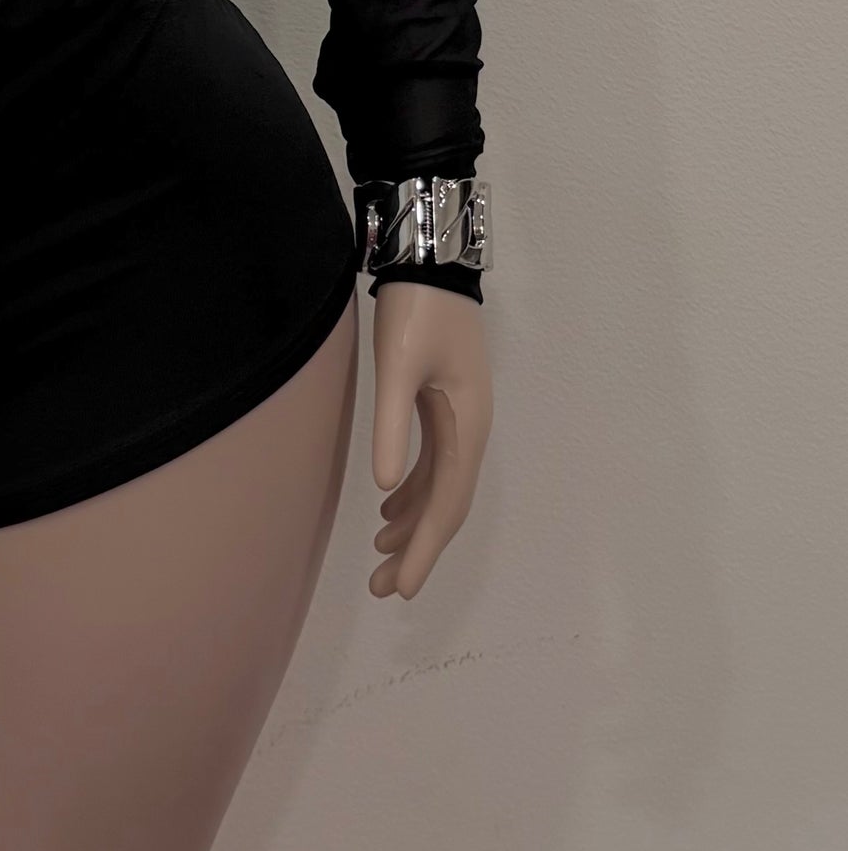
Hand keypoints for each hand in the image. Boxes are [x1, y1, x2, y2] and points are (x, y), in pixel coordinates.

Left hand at [368, 280, 491, 598]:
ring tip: (380, 555)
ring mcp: (459, 418)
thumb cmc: (415, 312)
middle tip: (382, 588)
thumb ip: (392, 427)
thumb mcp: (397, 368)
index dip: (423, 551)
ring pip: (440, 488)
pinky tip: (389, 507)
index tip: (398, 587)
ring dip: (414, 524)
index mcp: (467, 427)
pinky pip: (433, 463)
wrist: (429, 262)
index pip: (447, 506)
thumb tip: (385, 490)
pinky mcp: (443, 405)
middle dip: (418, 549)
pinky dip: (412, 491)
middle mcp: (471, 430)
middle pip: (448, 505)